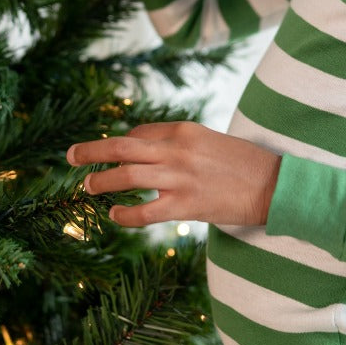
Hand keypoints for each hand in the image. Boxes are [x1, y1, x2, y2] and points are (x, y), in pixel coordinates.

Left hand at [67, 122, 280, 228]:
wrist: (275, 185)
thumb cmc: (245, 164)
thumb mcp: (212, 141)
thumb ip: (182, 145)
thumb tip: (150, 152)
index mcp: (184, 130)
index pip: (140, 131)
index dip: (122, 142)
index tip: (113, 153)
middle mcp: (177, 150)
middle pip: (122, 146)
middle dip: (92, 150)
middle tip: (70, 156)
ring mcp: (179, 178)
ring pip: (126, 176)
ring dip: (101, 181)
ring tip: (87, 186)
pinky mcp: (185, 206)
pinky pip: (143, 212)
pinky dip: (124, 214)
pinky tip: (114, 214)